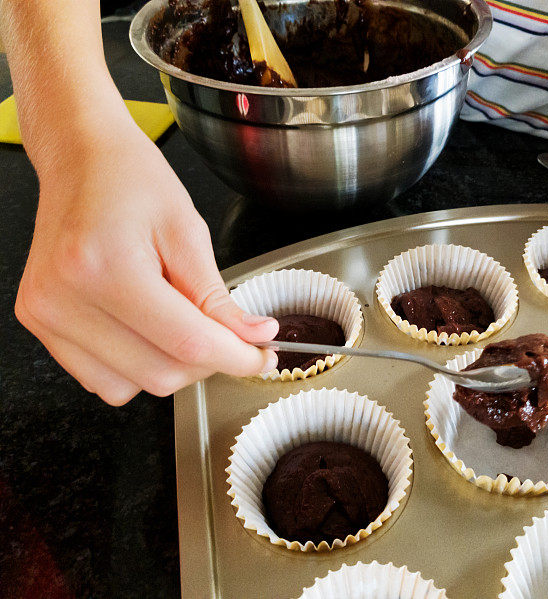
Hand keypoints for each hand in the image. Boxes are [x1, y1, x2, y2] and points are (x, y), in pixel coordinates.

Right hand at [15, 123, 278, 405]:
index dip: (237, 357)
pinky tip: (147, 328)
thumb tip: (253, 338)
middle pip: (161, 374)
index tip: (262, 356)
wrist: (80, 157)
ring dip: (171, 368)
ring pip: (132, 387)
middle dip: (208, 363)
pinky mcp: (38, 322)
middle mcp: (64, 299)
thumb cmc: (131, 180)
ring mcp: (46, 315)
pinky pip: (101, 379)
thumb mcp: (189, 231)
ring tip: (178, 320)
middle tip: (227, 334)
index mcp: (106, 267)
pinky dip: (137, 367)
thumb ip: (218, 297)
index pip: (188, 343)